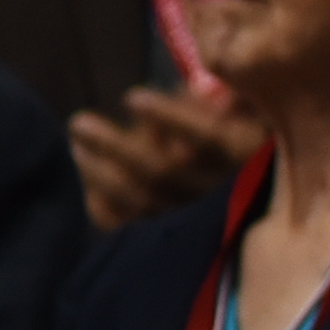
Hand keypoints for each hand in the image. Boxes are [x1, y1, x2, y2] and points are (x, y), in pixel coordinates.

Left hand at [69, 84, 264, 231]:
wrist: (250, 183)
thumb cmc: (245, 128)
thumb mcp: (253, 107)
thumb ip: (231, 94)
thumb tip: (201, 90)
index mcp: (248, 157)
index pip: (208, 139)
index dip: (169, 118)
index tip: (132, 97)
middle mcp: (224, 194)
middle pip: (163, 173)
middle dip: (115, 147)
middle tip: (78, 123)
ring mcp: (196, 221)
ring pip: (142, 202)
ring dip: (100, 174)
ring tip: (75, 148)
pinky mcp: (175, 238)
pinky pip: (132, 228)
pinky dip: (105, 209)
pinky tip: (87, 187)